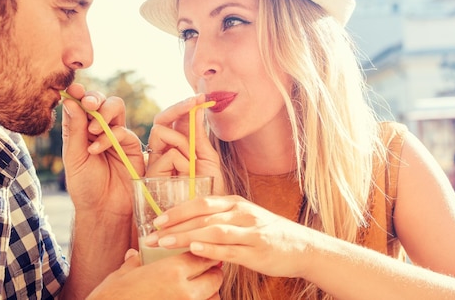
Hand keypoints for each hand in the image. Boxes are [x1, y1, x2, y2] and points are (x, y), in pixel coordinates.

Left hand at [61, 82, 144, 217]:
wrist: (104, 210)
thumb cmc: (85, 186)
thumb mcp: (74, 157)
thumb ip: (74, 130)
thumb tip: (70, 101)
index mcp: (82, 130)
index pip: (81, 104)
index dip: (79, 94)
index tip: (73, 89)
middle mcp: (100, 129)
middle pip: (102, 100)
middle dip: (95, 98)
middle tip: (88, 104)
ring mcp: (117, 136)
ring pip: (116, 108)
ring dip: (104, 113)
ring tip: (93, 130)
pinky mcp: (131, 146)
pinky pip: (124, 130)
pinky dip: (109, 136)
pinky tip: (96, 149)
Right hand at [87, 249, 222, 299]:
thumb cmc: (111, 297)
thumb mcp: (122, 275)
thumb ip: (135, 263)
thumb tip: (135, 255)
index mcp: (170, 272)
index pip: (201, 256)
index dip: (204, 253)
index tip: (201, 252)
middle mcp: (184, 292)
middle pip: (215, 278)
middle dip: (212, 272)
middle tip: (204, 269)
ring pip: (214, 298)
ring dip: (210, 292)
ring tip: (198, 289)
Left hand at [145, 195, 311, 278]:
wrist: (302, 246)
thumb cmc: (267, 232)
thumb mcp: (243, 217)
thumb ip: (219, 218)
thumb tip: (188, 222)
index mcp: (235, 203)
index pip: (200, 203)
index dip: (177, 210)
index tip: (156, 220)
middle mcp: (242, 213)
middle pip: (202, 216)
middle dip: (174, 225)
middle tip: (151, 236)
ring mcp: (251, 231)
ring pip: (213, 231)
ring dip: (186, 236)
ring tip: (165, 243)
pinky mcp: (258, 251)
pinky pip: (231, 250)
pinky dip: (211, 250)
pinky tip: (194, 251)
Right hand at [146, 95, 224, 193]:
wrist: (207, 218)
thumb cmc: (209, 191)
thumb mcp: (207, 158)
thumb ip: (199, 135)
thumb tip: (198, 106)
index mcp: (178, 146)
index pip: (175, 119)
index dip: (185, 105)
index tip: (201, 96)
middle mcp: (163, 151)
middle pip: (162, 120)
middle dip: (178, 107)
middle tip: (195, 100)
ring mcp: (156, 162)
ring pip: (161, 132)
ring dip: (182, 141)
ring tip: (193, 162)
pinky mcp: (151, 175)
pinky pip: (168, 154)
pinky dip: (182, 162)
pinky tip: (188, 175)